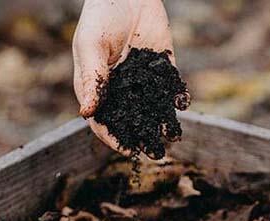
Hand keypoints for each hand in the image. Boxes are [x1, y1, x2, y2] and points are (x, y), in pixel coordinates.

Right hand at [73, 0, 176, 153]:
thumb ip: (91, 80)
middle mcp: (122, 89)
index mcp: (98, 88)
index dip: (114, 137)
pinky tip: (182, 104)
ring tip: (173, 136)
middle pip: (132, 120)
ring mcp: (144, 81)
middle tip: (156, 153)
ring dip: (163, 124)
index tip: (127, 150)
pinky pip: (172, 88)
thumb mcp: (90, 47)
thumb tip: (87, 113)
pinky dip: (178, 98)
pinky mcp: (164, 69)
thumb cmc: (100, 18)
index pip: (104, 121)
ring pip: (154, 109)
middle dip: (143, 137)